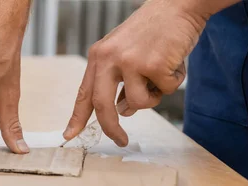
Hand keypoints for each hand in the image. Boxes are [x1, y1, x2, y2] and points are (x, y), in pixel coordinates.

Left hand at [62, 0, 214, 145]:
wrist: (178, 5)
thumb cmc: (153, 30)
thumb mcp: (126, 53)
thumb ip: (119, 81)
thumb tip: (122, 110)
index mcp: (98, 56)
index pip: (83, 92)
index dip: (76, 117)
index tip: (69, 134)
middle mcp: (109, 58)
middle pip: (102, 105)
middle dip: (111, 128)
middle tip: (121, 140)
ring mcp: (130, 61)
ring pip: (139, 103)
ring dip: (154, 96)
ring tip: (162, 73)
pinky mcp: (153, 65)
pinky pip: (165, 91)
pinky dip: (174, 81)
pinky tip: (174, 61)